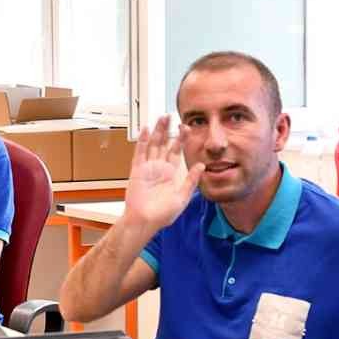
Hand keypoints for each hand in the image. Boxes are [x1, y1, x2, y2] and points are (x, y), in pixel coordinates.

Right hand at [123, 115, 204, 233]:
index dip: (181, 139)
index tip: (186, 127)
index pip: (176, 151)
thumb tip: (201, 165)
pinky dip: (142, 141)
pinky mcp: (137, 170)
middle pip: (163, 144)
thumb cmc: (162, 215)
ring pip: (152, 144)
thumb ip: (191, 180)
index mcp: (170, 174)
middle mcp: (158, 168)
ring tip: (161, 118)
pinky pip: (140, 152)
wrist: (145, 222)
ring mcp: (147, 168)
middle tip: (171, 116)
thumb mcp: (182, 197)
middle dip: (168, 130)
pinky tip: (145, 129)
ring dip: (156, 131)